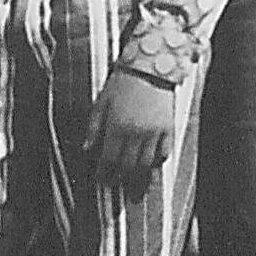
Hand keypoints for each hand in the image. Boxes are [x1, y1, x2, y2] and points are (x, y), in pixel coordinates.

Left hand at [97, 69, 183, 190]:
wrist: (151, 66)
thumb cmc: (123, 81)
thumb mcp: (101, 102)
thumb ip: (93, 128)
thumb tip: (87, 149)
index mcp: (117, 127)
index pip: (109, 160)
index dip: (104, 174)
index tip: (102, 180)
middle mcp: (136, 133)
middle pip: (128, 167)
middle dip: (121, 180)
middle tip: (118, 188)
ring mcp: (154, 132)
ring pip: (147, 165)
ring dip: (140, 179)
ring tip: (136, 189)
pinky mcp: (168, 128)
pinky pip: (164, 153)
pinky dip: (158, 163)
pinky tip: (152, 168)